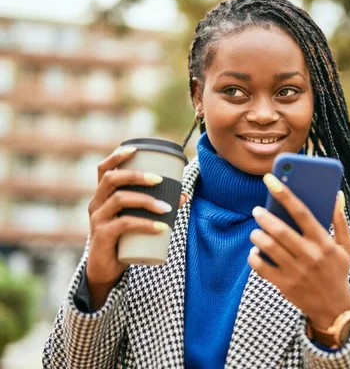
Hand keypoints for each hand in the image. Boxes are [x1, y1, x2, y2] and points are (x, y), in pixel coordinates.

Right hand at [86, 146, 188, 308]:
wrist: (106, 270)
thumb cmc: (124, 238)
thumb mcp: (137, 219)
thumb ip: (156, 206)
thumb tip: (184, 195)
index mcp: (103, 195)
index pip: (104, 169)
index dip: (117, 157)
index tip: (135, 149)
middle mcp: (97, 204)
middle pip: (111, 179)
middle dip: (136, 175)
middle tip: (159, 179)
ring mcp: (97, 220)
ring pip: (119, 200)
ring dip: (146, 200)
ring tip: (167, 208)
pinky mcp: (102, 237)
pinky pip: (124, 224)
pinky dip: (145, 224)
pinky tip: (161, 227)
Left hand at [248, 174, 349, 328]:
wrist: (333, 307)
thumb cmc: (337, 270)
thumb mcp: (346, 246)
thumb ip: (340, 220)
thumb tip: (337, 195)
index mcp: (323, 242)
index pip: (302, 212)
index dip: (285, 194)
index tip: (270, 180)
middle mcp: (309, 256)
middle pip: (280, 231)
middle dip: (265, 217)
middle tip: (257, 210)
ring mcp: (295, 271)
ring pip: (268, 247)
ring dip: (257, 235)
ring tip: (257, 230)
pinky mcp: (283, 285)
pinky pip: (261, 267)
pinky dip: (254, 256)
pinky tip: (256, 251)